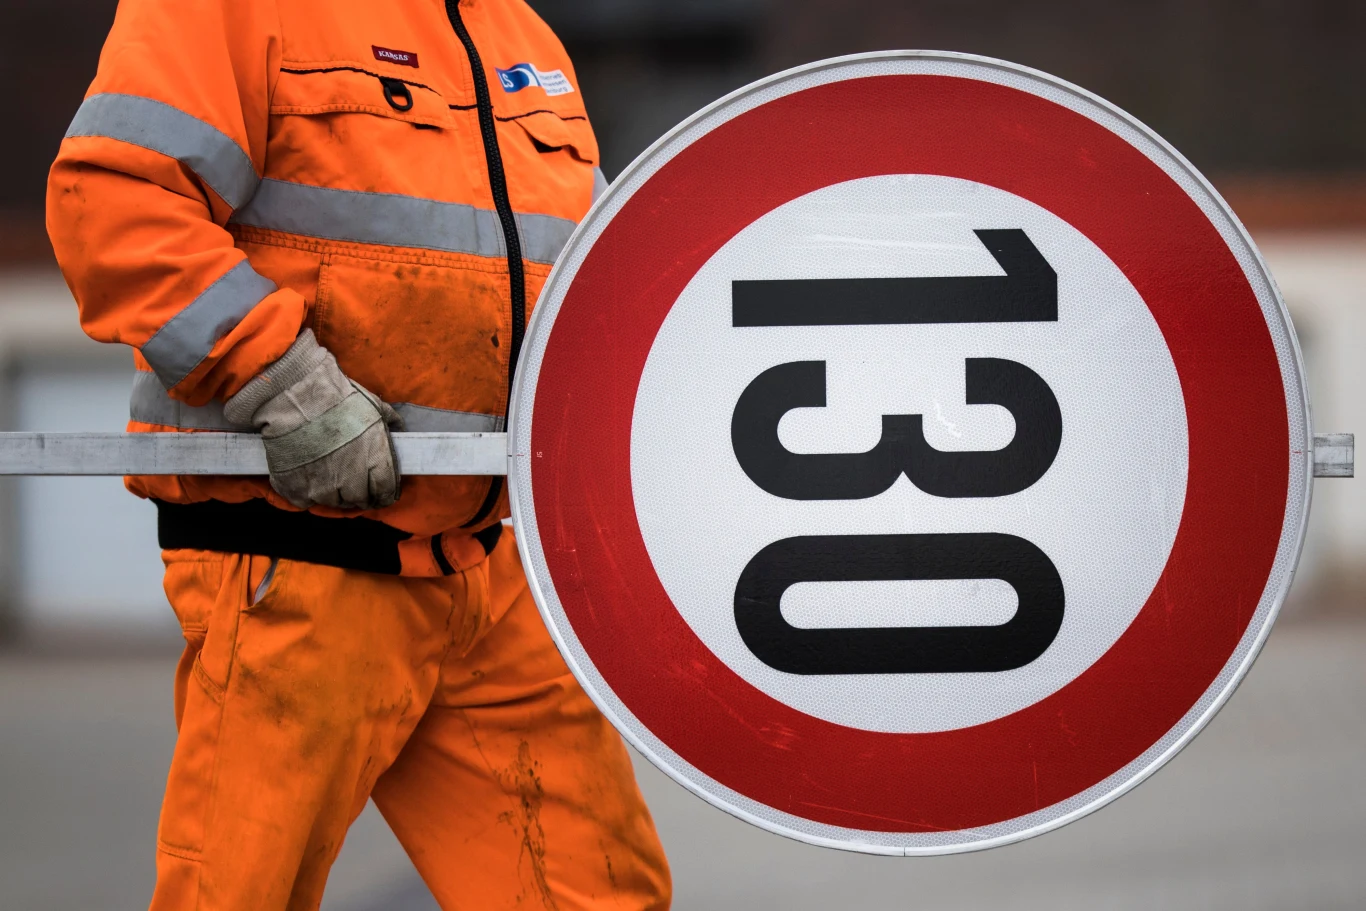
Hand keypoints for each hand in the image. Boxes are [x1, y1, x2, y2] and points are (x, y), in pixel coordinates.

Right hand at [224, 329, 402, 509]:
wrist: (293, 396)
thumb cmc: (335, 398)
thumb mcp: (373, 406)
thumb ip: (389, 423)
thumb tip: (399, 429)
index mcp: (374, 460)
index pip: (386, 491)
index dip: (385, 493)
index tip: (381, 493)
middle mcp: (350, 479)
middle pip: (360, 500)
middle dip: (359, 492)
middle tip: (352, 480)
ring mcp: (321, 487)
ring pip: (334, 502)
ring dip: (334, 492)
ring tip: (327, 472)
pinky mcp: (295, 489)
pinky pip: (306, 501)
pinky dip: (307, 492)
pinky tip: (306, 473)